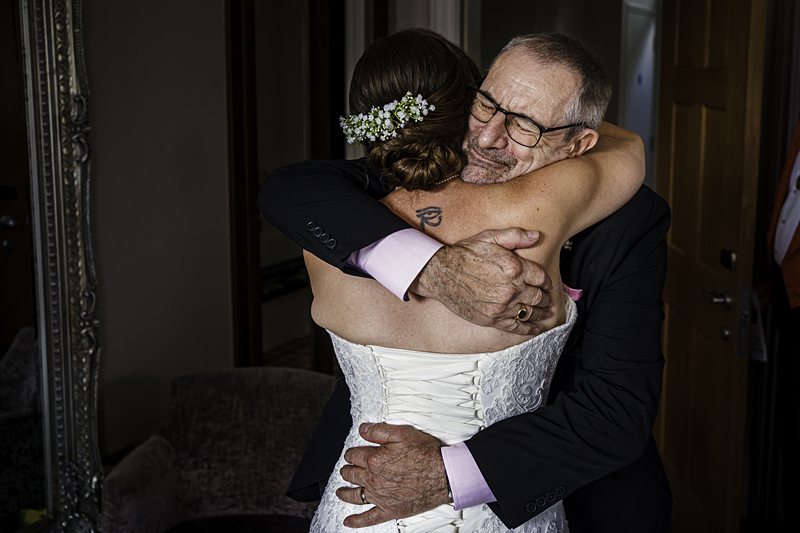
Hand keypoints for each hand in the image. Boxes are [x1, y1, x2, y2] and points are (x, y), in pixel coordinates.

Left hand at [335, 423, 449, 527]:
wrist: (444, 475)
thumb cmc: (427, 454)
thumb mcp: (403, 433)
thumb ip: (379, 431)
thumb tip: (363, 429)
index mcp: (375, 460)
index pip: (354, 455)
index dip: (352, 453)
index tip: (354, 453)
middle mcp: (374, 479)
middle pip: (351, 474)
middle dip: (348, 469)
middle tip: (348, 468)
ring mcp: (380, 497)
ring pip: (355, 495)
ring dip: (345, 492)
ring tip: (340, 491)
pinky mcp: (389, 510)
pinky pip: (369, 518)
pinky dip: (357, 521)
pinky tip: (349, 521)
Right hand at [410, 228, 551, 334]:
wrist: (441, 273)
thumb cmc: (464, 254)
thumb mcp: (490, 237)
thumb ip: (515, 236)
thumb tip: (536, 236)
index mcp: (514, 268)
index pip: (540, 278)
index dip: (545, 282)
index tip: (545, 285)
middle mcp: (511, 288)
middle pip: (538, 297)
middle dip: (545, 299)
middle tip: (547, 300)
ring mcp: (502, 306)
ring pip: (529, 312)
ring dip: (540, 313)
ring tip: (544, 313)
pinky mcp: (492, 318)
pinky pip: (515, 326)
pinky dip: (527, 328)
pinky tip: (534, 328)